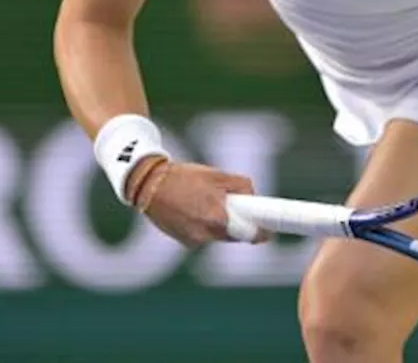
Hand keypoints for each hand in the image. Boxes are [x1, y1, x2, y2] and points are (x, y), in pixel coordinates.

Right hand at [134, 160, 270, 245]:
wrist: (149, 184)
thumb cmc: (185, 177)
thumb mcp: (218, 175)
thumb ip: (241, 186)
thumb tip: (254, 197)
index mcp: (217, 218)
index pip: (248, 234)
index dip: (260, 232)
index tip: (268, 232)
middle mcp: (205, 235)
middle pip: (234, 235)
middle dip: (238, 224)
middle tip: (237, 208)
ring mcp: (193, 241)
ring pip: (218, 235)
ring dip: (220, 223)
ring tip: (206, 201)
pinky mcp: (183, 241)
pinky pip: (203, 235)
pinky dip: (204, 225)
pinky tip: (194, 209)